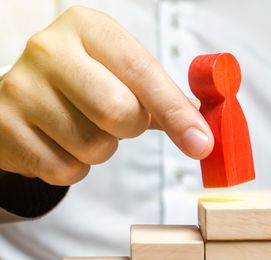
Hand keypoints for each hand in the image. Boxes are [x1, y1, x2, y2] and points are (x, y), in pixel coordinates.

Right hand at [0, 6, 212, 184]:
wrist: (25, 99)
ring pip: (93, 147)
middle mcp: (50, 51)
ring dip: (101, 149)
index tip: (201, 143)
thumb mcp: (119, 74)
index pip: (143, 72)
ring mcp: (22, 89)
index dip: (176, 112)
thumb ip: (161, 97)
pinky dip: (75, 166)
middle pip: (118, 112)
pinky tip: (61, 144)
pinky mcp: (5, 128)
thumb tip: (202, 126)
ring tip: (84, 128)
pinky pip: (64, 170)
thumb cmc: (83, 85)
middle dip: (130, 128)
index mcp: (88, 30)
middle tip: (119, 121)